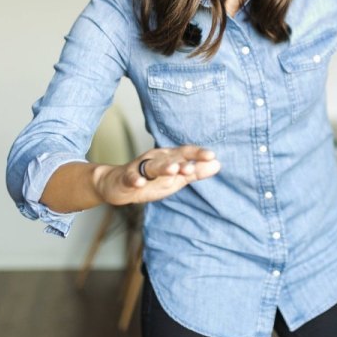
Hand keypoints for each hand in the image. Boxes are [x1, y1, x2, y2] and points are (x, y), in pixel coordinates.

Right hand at [96, 145, 220, 205]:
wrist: (118, 184)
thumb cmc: (152, 180)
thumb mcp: (176, 178)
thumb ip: (196, 172)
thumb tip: (217, 164)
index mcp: (170, 157)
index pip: (185, 152)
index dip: (197, 154)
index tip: (211, 156)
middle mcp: (156, 158)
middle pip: (171, 159)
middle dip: (181, 162)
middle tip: (191, 167)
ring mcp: (140, 167)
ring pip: (152, 166)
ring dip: (163, 167)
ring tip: (173, 170)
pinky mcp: (127, 177)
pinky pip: (131, 177)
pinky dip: (135, 179)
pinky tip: (140, 183)